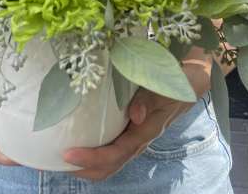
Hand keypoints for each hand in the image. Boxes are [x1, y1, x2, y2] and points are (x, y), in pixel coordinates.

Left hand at [63, 52, 211, 181]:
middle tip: (56, 160)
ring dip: (86, 164)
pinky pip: (110, 145)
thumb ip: (150, 99)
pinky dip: (92, 149)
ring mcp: (134, 135)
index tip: (68, 154)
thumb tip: (135, 115)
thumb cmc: (177, 82)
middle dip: (83, 169)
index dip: (91, 158)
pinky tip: (77, 138)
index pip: (115, 154)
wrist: (191, 79)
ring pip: (109, 160)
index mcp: (144, 132)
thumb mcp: (166, 87)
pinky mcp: (130, 128)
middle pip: (109, 166)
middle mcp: (137, 138)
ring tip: (61, 156)